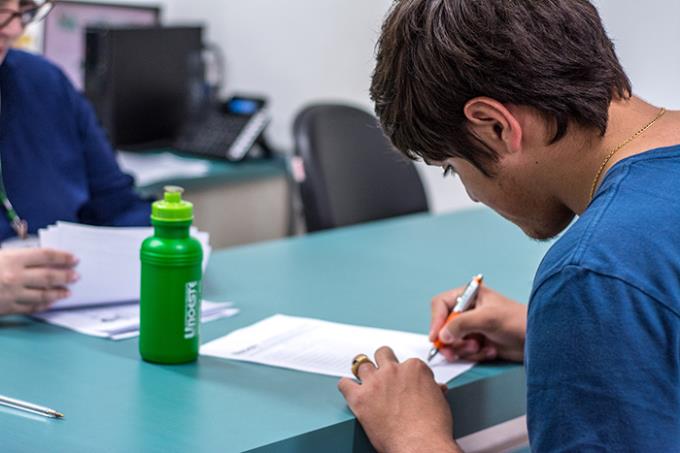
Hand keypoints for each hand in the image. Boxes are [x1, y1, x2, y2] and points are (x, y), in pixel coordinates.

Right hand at [0, 248, 78, 314]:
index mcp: (13, 259)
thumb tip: (43, 259)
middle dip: (65, 276)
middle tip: (76, 276)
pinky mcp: (7, 308)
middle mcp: (15, 277)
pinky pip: (30, 308)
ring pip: (42, 295)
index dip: (62, 257)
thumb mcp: (1, 256)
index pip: (46, 256)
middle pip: (48, 276)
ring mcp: (12, 294)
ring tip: (68, 292)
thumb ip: (21, 257)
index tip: (73, 259)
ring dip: (58, 293)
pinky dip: (43, 305)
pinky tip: (50, 303)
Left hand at [338, 347, 461, 452]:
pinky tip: (350, 391)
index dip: (406, 374)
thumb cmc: (432, 428)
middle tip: (384, 373)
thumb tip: (435, 388)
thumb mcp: (440, 402)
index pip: (408, 363)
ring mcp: (375, 382)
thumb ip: (433, 389)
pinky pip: (344, 384)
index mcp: (414, 368)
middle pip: (382, 354)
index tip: (405, 383)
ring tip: (366, 380)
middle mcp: (393, 370)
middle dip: (383, 361)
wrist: (421, 446)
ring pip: (362, 364)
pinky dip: (346, 386)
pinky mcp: (359, 398)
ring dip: (364, 372)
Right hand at [429, 285, 525, 362]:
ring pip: (452, 342)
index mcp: (468, 296)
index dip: (436, 321)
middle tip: (461, 349)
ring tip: (481, 347)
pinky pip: (464, 352)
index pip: (441, 305)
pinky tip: (490, 351)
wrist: (537, 340)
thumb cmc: (518, 321)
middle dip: (453, 340)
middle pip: (444, 327)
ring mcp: (472, 328)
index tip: (437, 337)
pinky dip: (475, 355)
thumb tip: (442, 336)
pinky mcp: (477, 342)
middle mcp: (467, 311)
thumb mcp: (487, 318)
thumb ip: (461, 324)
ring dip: (465, 349)